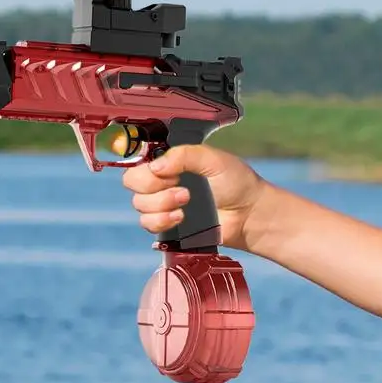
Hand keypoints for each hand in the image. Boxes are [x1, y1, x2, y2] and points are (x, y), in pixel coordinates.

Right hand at [122, 144, 267, 250]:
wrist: (249, 214)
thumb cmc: (236, 182)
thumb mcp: (213, 159)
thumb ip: (184, 155)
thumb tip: (156, 166)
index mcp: (172, 161)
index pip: (140, 160)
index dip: (148, 168)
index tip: (168, 173)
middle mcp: (163, 181)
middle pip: (132, 182)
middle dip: (153, 187)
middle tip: (182, 190)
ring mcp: (164, 204)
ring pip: (139, 205)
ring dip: (161, 205)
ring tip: (187, 204)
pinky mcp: (168, 226)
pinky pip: (148, 225)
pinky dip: (162, 222)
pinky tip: (181, 218)